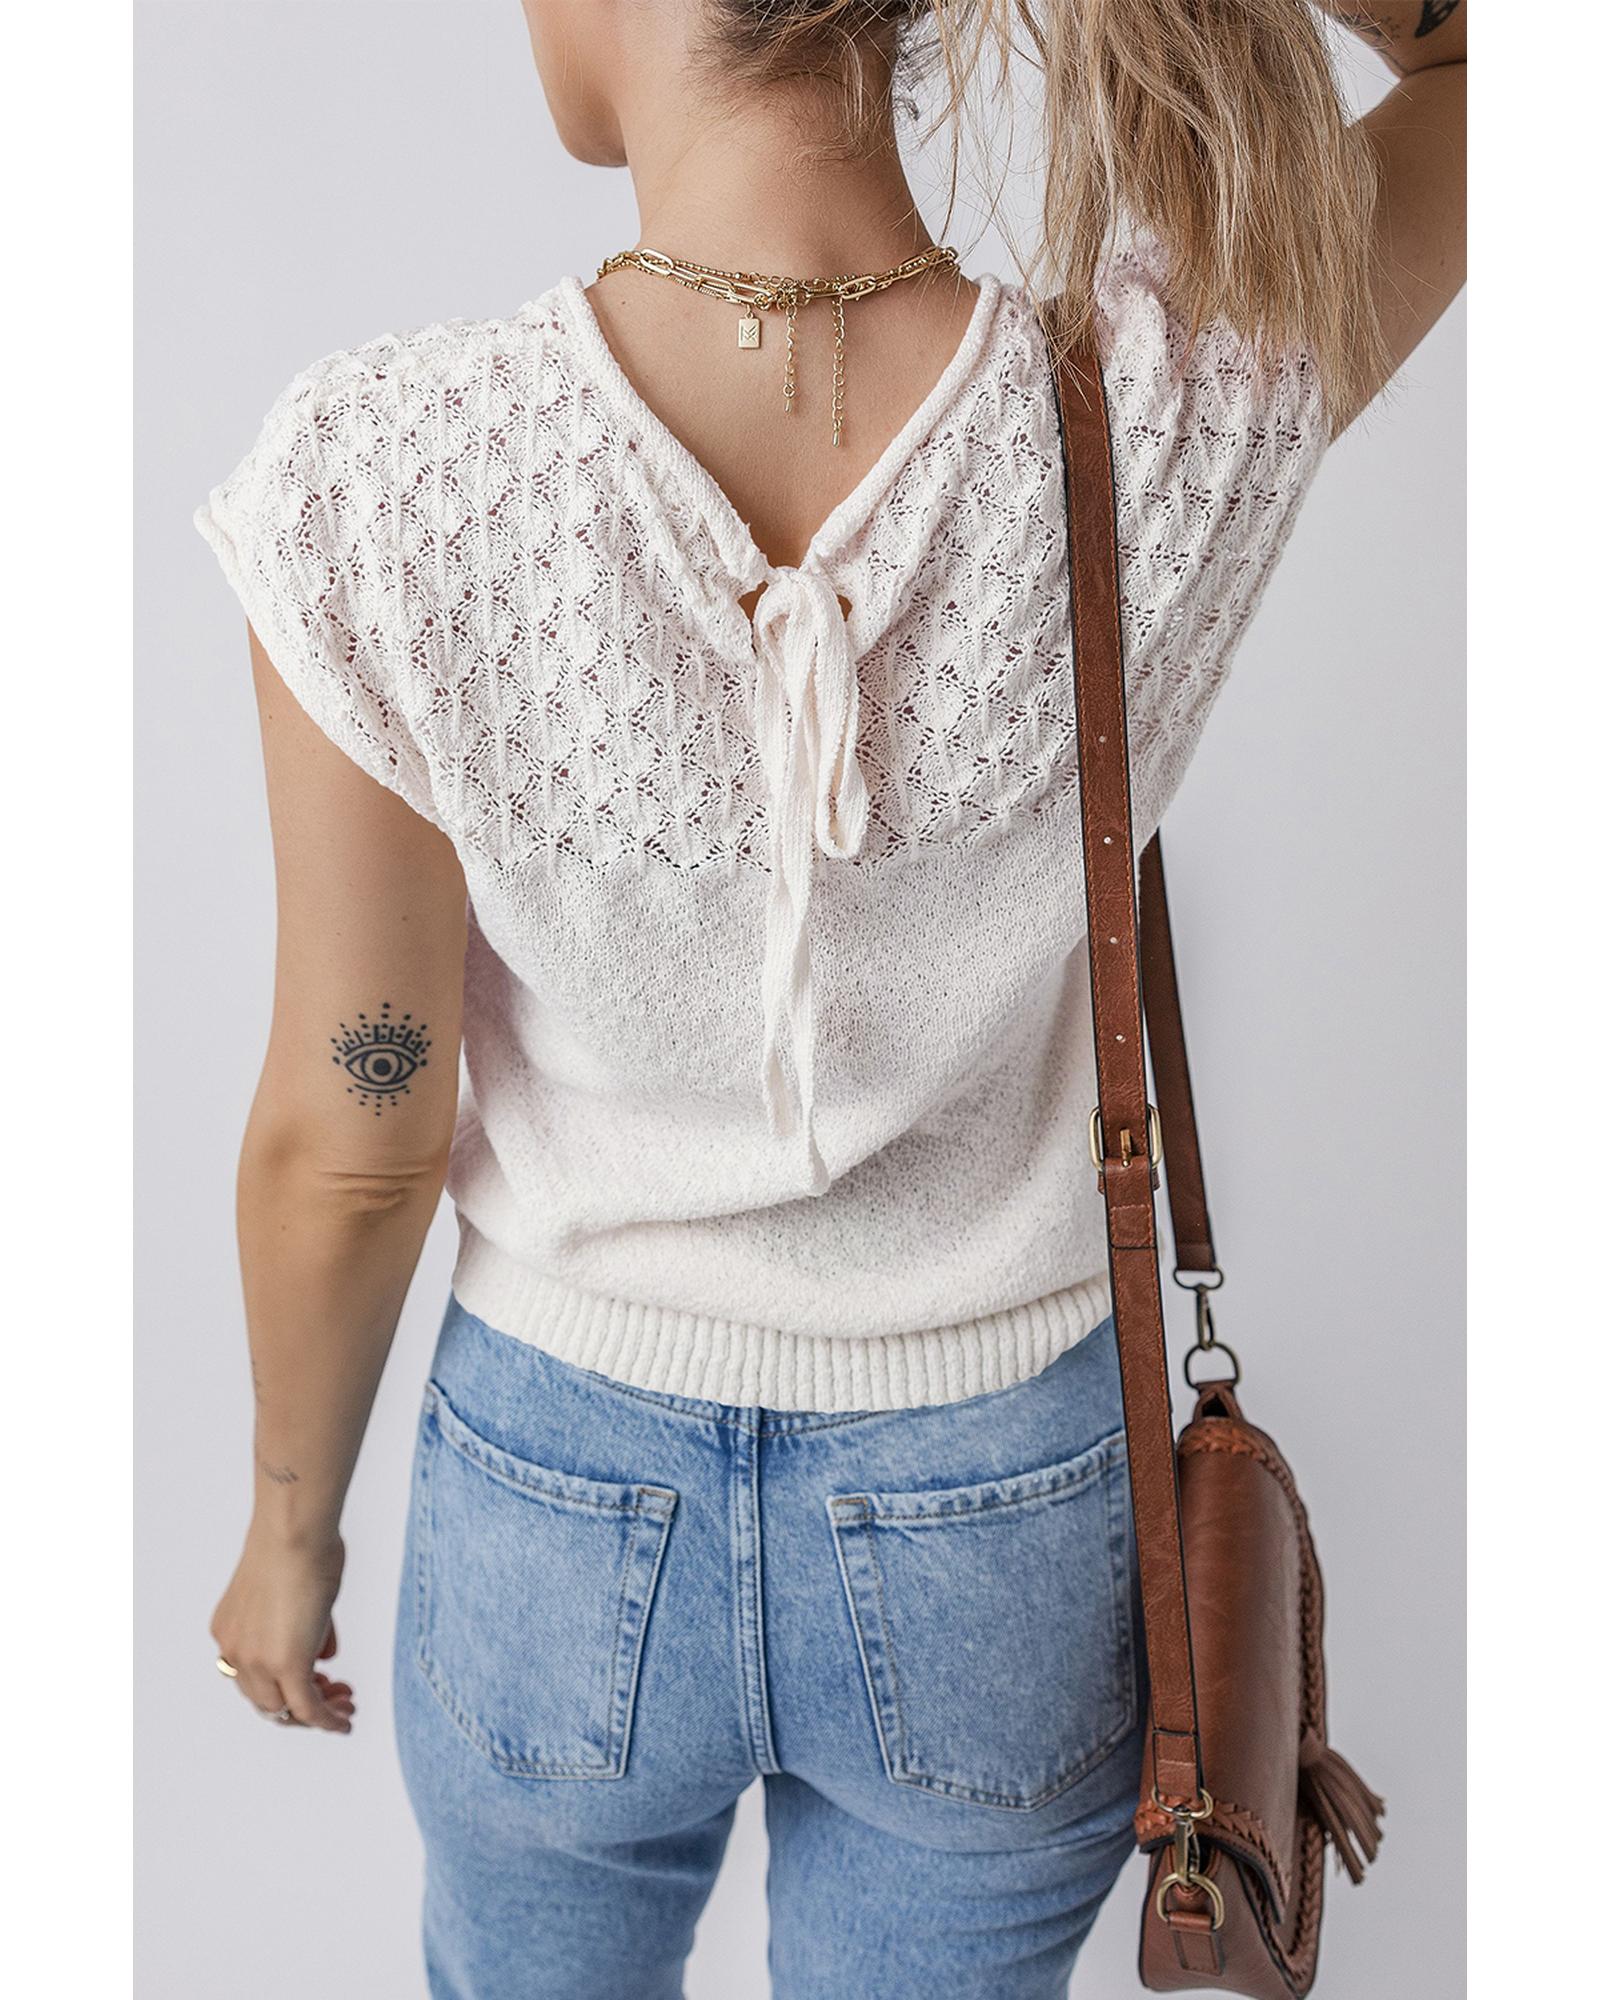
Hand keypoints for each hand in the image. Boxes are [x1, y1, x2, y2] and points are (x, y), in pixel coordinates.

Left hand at [211, 1528, 355, 1732]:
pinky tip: (344, 1721)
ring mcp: (256, 1662)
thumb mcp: (297, 1592)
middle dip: (302, 1703)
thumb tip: (324, 1655)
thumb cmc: (300, 1543)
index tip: (319, 1677)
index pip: (254, 1674)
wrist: (294, 1532)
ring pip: (284, 1709)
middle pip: (265, 1698)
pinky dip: (327, 1720)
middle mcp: (234, 1651)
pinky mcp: (286, 1666)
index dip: (284, 1682)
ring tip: (346, 1706)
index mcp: (230, 1631)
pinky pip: (307, 1708)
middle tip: (337, 1692)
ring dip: (317, 1713)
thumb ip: (306, 1627)